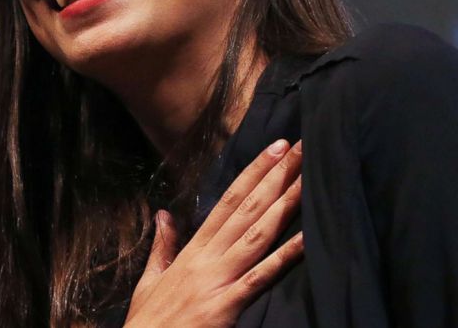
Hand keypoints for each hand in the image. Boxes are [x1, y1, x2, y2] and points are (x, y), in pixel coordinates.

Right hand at [124, 139, 303, 327]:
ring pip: (258, 233)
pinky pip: (261, 277)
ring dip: (285, 204)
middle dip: (276, 176)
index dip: (254, 172)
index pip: (229, 201)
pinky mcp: (226, 306)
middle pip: (249, 208)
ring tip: (308, 178)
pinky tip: (307, 238)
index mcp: (194, 250)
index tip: (276, 147)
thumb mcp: (150, 280)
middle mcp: (209, 258)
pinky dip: (285, 256)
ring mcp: (219, 280)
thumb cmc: (148, 323)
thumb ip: (163, 246)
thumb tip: (164, 213)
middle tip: (303, 147)